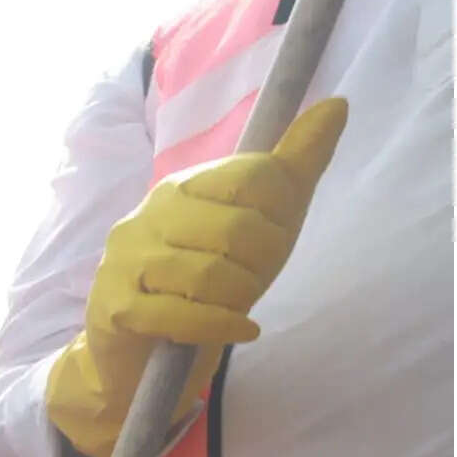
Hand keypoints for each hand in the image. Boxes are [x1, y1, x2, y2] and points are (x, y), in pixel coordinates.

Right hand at [47, 96, 348, 456]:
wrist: (140, 351)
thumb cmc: (206, 281)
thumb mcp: (260, 221)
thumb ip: (295, 166)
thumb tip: (339, 105)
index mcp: (184, 185)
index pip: (254, 177)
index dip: (281, 215)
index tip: (272, 239)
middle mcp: (150, 214)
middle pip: (236, 228)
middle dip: (262, 263)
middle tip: (255, 280)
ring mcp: (127, 261)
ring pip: (208, 274)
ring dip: (241, 298)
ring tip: (240, 307)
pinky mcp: (117, 308)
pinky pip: (181, 315)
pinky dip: (222, 326)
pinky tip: (238, 329)